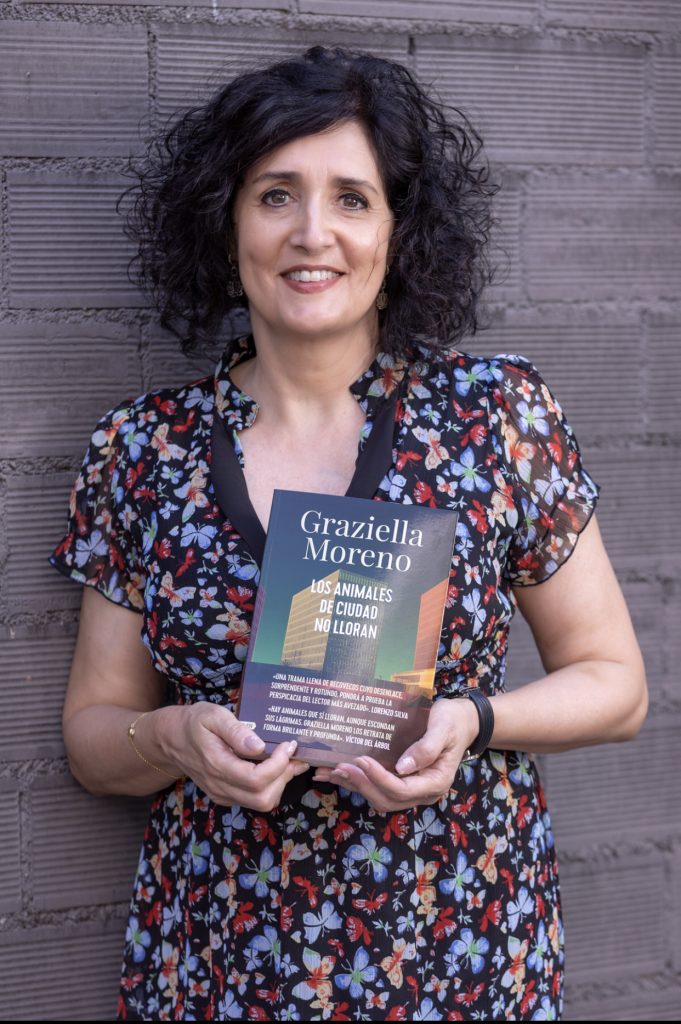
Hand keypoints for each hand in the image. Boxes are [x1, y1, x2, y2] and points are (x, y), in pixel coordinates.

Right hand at [160, 703, 308, 809]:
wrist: (172, 739)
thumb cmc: (194, 723)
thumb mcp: (213, 716)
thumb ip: (235, 731)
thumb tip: (259, 746)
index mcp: (217, 765)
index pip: (256, 779)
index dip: (278, 765)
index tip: (288, 744)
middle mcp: (220, 786)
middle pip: (263, 798)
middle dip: (285, 777)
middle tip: (294, 755)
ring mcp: (222, 794)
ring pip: (261, 803)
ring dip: (280, 783)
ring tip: (289, 760)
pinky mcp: (225, 795)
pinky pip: (254, 800)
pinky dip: (271, 786)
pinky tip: (275, 766)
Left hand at [312, 696, 479, 812]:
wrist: (462, 721)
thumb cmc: (453, 721)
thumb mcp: (444, 729)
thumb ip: (426, 748)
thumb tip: (403, 767)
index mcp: (435, 781)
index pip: (401, 789)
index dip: (378, 778)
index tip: (361, 760)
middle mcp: (423, 791)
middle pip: (387, 798)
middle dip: (361, 784)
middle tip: (339, 767)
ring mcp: (413, 789)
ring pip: (379, 797)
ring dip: (355, 786)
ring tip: (331, 772)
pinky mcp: (403, 782)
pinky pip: (379, 788)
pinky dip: (359, 782)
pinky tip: (339, 773)